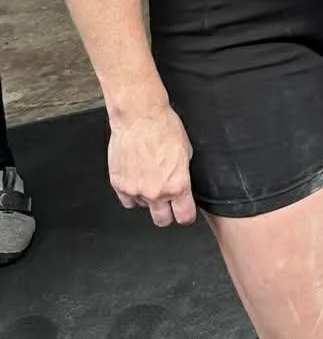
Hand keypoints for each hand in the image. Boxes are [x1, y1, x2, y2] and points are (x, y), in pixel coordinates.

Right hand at [108, 106, 196, 226]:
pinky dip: (132, 193)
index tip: (185, 213)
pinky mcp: (119, 185)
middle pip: (162, 220)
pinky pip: (127, 200)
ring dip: (147, 198)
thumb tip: (183, 184)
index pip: (184, 216)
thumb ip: (183, 174)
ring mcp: (135, 190)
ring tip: (149, 176)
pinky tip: (137, 178)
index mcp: (177, 185)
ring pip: (143, 207)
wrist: (139, 117)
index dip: (186, 215)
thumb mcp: (186, 151)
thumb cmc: (163, 128)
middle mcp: (156, 192)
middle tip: (167, 203)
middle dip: (167, 214)